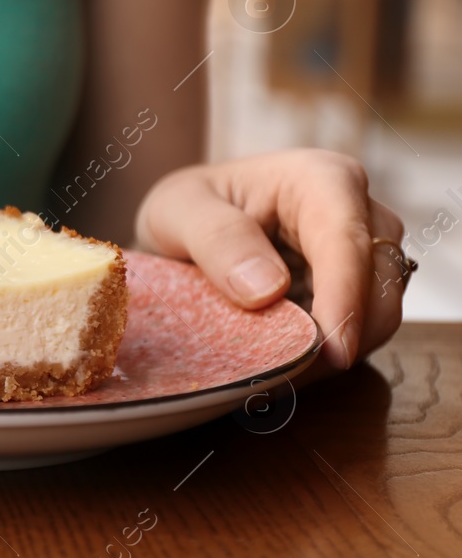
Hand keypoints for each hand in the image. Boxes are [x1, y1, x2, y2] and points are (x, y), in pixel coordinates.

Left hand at [134, 149, 405, 371]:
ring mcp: (367, 255)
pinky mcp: (360, 291)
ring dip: (332, 355)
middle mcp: (360, 213)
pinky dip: (325, 358)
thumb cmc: (188, 207)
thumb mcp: (178, 210)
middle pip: (379, 287)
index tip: (332, 350)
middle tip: (278, 377)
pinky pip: (360, 334)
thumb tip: (269, 289)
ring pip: (378, 319)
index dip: (344, 299)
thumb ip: (217, 238)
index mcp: (321, 180)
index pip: (346, 243)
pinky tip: (282, 365)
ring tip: (271, 374)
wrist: (192, 223)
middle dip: (340, 338)